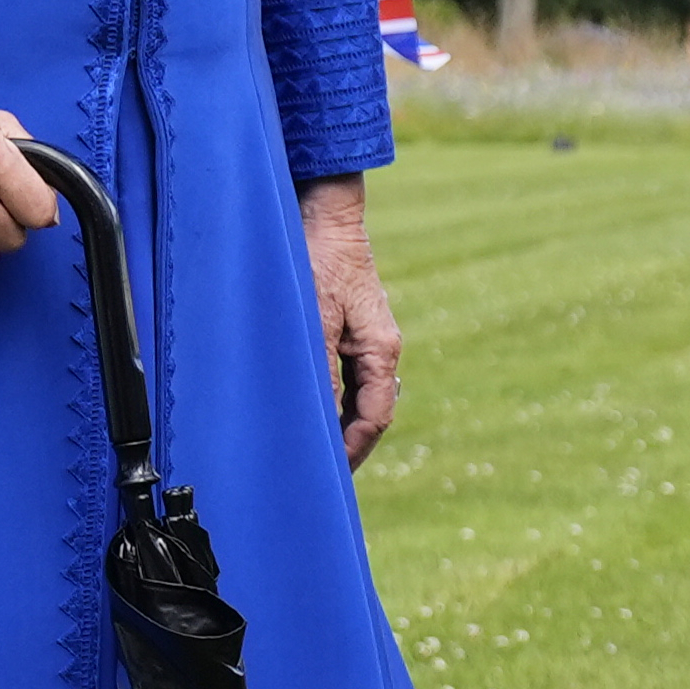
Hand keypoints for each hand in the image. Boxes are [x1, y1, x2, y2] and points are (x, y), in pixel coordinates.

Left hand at [302, 177, 400, 467]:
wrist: (324, 214)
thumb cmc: (318, 261)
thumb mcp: (315, 322)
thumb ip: (323, 373)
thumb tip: (323, 423)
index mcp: (382, 350)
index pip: (375, 416)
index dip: (353, 449)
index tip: (329, 474)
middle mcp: (380, 348)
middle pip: (370, 410)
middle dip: (347, 443)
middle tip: (318, 473)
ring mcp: (366, 338)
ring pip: (358, 394)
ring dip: (337, 421)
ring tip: (309, 448)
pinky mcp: (349, 328)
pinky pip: (347, 375)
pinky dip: (330, 397)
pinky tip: (308, 407)